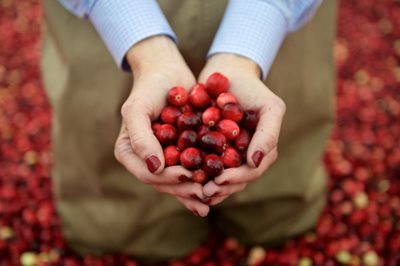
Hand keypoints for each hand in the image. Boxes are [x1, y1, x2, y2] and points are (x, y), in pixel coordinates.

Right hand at [114, 36, 208, 216]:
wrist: (167, 72)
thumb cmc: (148, 88)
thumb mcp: (137, 109)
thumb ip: (140, 138)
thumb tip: (154, 169)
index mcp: (129, 152)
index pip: (148, 174)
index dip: (168, 179)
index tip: (189, 176)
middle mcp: (145, 159)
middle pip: (164, 182)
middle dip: (184, 190)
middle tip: (205, 195)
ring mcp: (163, 157)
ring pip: (178, 181)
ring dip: (194, 191)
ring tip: (212, 198)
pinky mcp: (180, 152)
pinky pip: (190, 169)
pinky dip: (202, 178)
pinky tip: (217, 187)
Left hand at [198, 53, 285, 204]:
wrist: (227, 72)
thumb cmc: (252, 89)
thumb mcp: (270, 107)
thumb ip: (269, 134)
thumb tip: (256, 162)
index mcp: (260, 152)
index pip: (251, 172)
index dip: (236, 179)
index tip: (219, 181)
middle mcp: (243, 157)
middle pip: (233, 180)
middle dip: (219, 188)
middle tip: (203, 192)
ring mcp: (225, 154)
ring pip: (216, 176)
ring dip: (204, 185)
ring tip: (190, 189)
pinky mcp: (206, 148)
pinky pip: (200, 164)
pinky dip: (193, 171)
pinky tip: (180, 175)